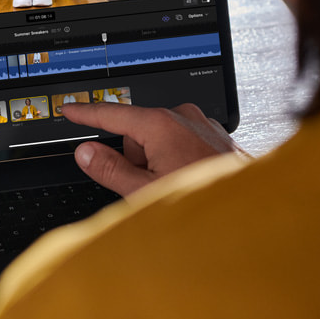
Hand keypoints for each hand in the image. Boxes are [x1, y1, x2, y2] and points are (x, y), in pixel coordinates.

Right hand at [62, 102, 239, 196]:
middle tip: (147, 185)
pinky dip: (179, 160)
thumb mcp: (144, 190)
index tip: (69, 108)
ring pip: (161, 138)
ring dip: (158, 160)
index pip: (112, 114)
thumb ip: (110, 169)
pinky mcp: (215, 135)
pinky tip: (190, 182)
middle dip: (136, 157)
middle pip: (137, 131)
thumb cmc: (201, 201)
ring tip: (176, 187)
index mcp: (161, 124)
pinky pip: (183, 142)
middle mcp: (183, 116)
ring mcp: (202, 124)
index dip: (86, 113)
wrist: (249, 210)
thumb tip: (86, 153)